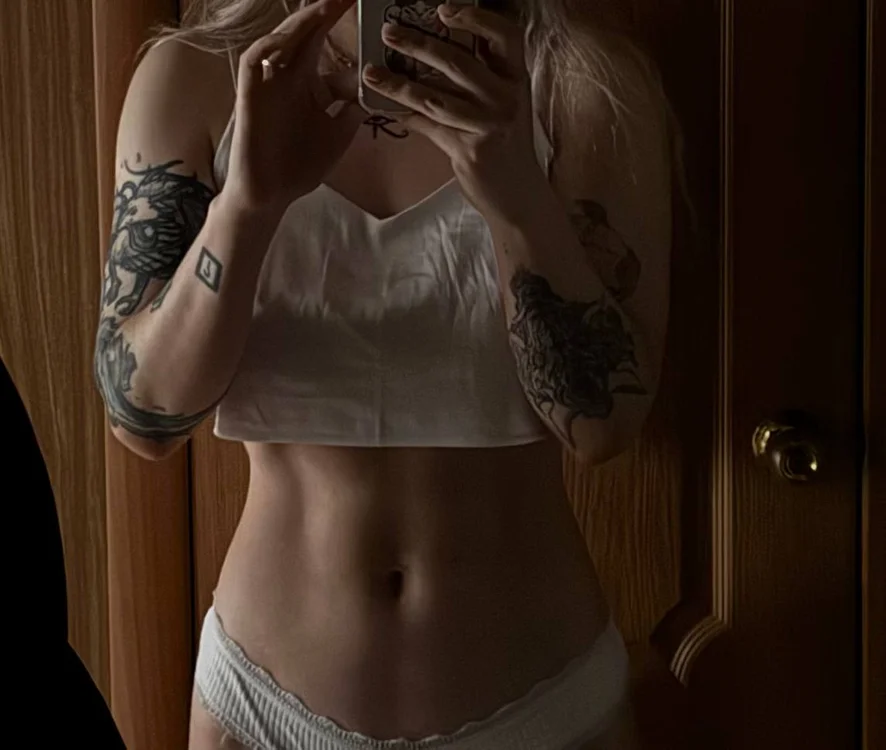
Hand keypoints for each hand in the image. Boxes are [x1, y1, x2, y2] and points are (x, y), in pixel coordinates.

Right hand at [223, 0, 365, 215]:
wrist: (271, 195)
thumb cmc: (299, 167)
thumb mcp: (337, 135)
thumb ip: (351, 110)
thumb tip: (371, 89)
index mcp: (308, 86)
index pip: (325, 47)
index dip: (341, 26)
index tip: (363, 8)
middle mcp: (287, 79)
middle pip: (305, 35)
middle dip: (324, 12)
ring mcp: (269, 85)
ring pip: (280, 42)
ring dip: (301, 23)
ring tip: (326, 6)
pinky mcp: (250, 96)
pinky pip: (254, 62)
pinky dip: (269, 48)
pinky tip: (289, 39)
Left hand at [361, 4, 546, 222]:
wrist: (517, 195)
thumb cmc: (505, 147)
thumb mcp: (502, 107)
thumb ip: (480, 81)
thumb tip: (432, 54)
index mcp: (516, 80)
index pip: (505, 36)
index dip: (477, 19)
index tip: (445, 10)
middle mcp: (506, 98)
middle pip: (458, 63)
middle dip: (418, 44)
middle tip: (388, 32)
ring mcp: (489, 125)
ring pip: (435, 97)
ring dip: (398, 84)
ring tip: (371, 73)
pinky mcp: (471, 150)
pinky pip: (430, 127)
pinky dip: (406, 116)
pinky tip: (386, 107)